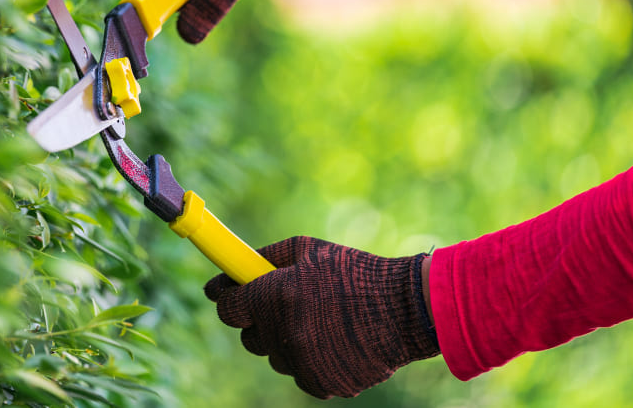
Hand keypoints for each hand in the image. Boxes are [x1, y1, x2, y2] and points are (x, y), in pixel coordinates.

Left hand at [204, 236, 438, 398]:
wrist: (405, 309)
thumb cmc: (355, 272)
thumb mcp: (308, 249)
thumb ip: (265, 257)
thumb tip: (233, 266)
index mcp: (275, 296)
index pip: (227, 308)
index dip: (227, 298)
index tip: (228, 293)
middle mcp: (283, 333)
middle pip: (249, 337)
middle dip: (259, 321)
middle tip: (281, 305)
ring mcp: (303, 363)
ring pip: (276, 357)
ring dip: (286, 341)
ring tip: (320, 320)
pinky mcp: (322, 384)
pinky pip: (301, 374)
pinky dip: (310, 361)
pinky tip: (333, 340)